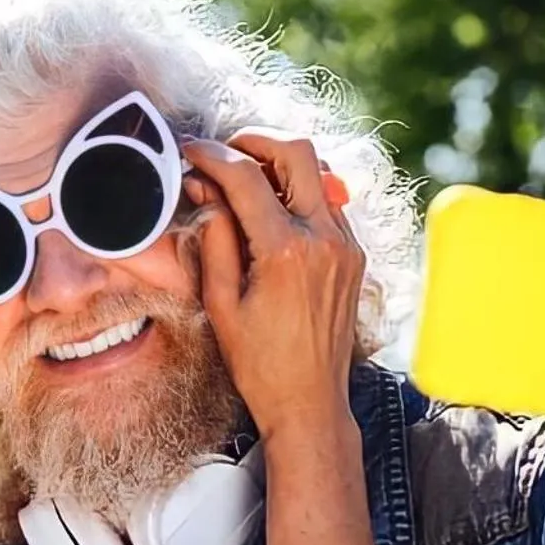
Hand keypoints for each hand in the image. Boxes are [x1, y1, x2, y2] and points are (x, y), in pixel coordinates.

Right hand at [182, 132, 366, 442]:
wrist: (309, 401)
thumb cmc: (260, 364)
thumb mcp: (222, 304)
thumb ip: (215, 241)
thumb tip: (208, 195)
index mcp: (286, 251)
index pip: (247, 179)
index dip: (213, 157)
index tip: (190, 153)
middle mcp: (324, 239)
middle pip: (296, 153)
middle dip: (255, 143)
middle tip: (223, 153)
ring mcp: (345, 245)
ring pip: (317, 174)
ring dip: (278, 167)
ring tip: (242, 182)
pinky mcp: (353, 256)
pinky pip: (326, 205)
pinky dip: (296, 195)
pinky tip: (269, 213)